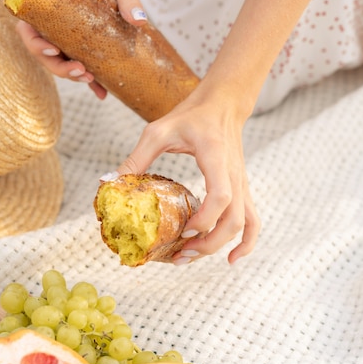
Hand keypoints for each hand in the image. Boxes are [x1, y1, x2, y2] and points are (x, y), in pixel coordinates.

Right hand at [15, 0, 146, 97]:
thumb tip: (139, 21)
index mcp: (46, 8)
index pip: (28, 31)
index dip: (36, 45)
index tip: (53, 50)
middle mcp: (51, 27)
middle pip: (44, 54)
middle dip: (60, 68)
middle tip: (82, 71)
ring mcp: (65, 39)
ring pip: (61, 63)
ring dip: (73, 76)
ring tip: (91, 79)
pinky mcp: (81, 48)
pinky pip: (81, 66)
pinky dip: (91, 82)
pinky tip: (102, 93)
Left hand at [114, 83, 261, 264]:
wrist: (223, 104)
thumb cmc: (191, 115)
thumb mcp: (158, 131)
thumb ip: (136, 157)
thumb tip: (110, 182)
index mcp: (215, 156)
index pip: (221, 195)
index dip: (204, 219)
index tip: (183, 231)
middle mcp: (234, 174)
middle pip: (234, 220)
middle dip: (208, 244)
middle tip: (179, 254)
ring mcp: (242, 183)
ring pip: (244, 224)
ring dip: (220, 246)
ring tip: (192, 257)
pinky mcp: (242, 189)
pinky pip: (253, 221)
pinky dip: (246, 243)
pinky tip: (231, 259)